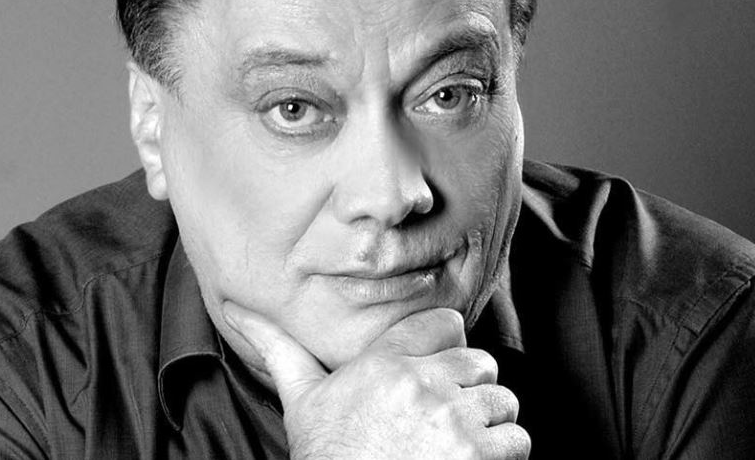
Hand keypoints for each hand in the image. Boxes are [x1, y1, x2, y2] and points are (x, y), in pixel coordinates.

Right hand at [221, 303, 530, 458]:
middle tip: (446, 423)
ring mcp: (451, 419)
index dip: (449, 351)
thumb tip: (238, 309)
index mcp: (383, 363)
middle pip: (482, 363)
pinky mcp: (476, 454)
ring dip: (489, 428)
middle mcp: (419, 382)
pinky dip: (503, 459)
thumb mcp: (302, 403)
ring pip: (504, 403)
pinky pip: (516, 441)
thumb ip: (279, 350)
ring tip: (457, 449)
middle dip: (472, 393)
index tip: (439, 378)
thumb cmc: (328, 459)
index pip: (448, 325)